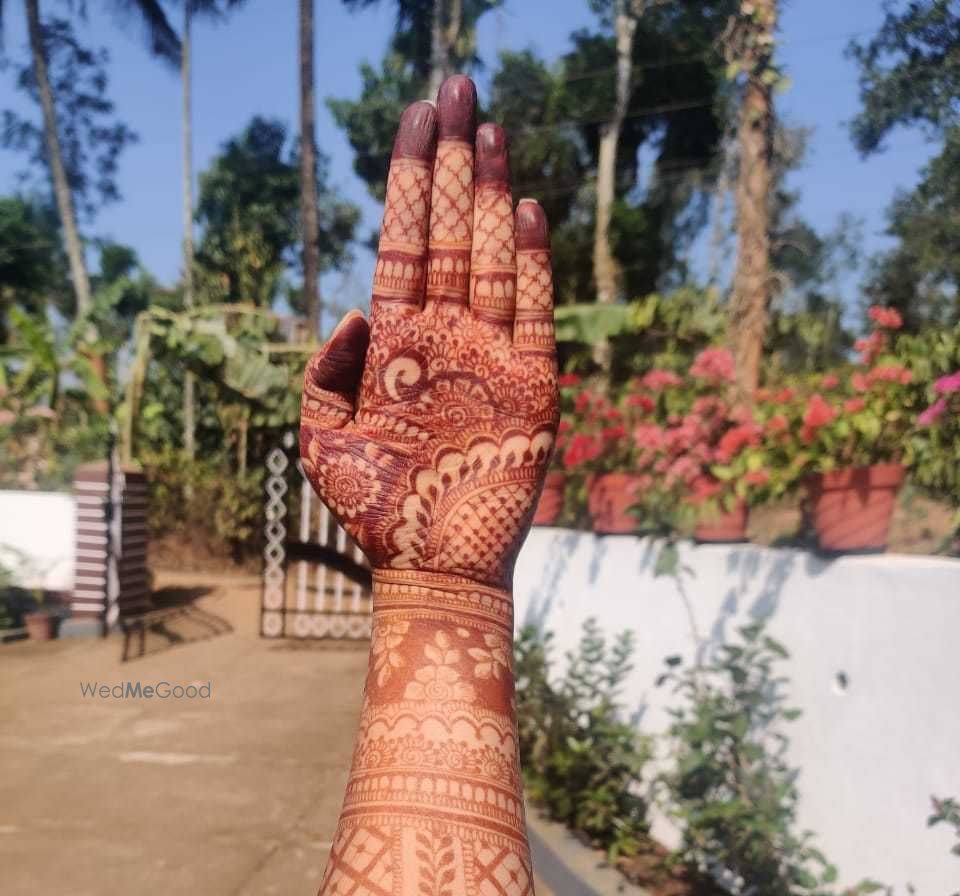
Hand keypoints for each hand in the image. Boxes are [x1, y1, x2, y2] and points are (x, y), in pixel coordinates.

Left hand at [299, 75, 557, 589]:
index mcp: (396, 345)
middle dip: (450, 162)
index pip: (405, 244)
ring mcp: (491, 359)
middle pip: (450, 233)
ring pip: (492, 259)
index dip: (410, 181)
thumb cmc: (375, 512)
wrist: (431, 567)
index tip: (416, 115)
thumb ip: (327, 374)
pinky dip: (531, 264)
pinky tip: (523, 210)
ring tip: (487, 128)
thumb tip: (356, 309)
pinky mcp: (531, 391)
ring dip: (489, 195)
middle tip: (455, 85)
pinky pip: (532, 314)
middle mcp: (446, 339)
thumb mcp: (322, 442)